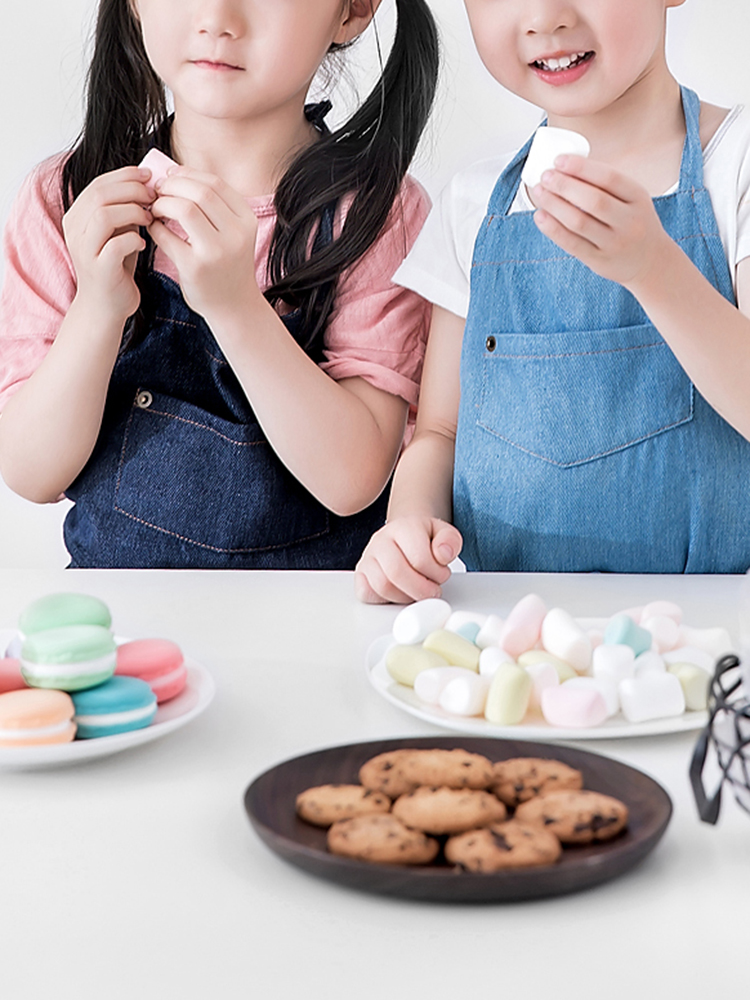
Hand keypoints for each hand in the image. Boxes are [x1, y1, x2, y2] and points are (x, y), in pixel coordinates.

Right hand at [62, 166, 152, 321]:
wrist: (106, 306)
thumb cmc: (116, 266)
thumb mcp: (118, 232)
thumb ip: (124, 209)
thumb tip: (146, 184)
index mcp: (77, 216)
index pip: (98, 184)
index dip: (125, 176)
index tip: (149, 176)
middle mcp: (75, 230)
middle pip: (100, 195)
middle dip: (132, 191)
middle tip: (154, 196)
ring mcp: (85, 250)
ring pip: (104, 215)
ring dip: (133, 212)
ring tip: (150, 219)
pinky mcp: (99, 269)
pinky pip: (116, 245)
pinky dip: (134, 240)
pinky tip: (143, 245)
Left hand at [147, 166, 260, 321]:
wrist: (234, 306)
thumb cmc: (227, 265)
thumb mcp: (234, 233)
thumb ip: (215, 207)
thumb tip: (174, 173)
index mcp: (246, 221)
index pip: (215, 184)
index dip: (188, 174)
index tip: (171, 177)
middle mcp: (236, 235)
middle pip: (200, 192)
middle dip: (173, 186)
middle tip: (158, 191)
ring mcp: (216, 252)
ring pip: (185, 209)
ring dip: (163, 203)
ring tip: (155, 208)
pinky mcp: (195, 267)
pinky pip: (167, 236)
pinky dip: (156, 227)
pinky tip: (154, 227)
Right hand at [354, 516, 462, 603]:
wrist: (405, 536)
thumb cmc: (424, 539)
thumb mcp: (444, 534)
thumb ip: (450, 541)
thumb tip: (443, 554)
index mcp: (404, 527)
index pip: (419, 558)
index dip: (436, 574)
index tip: (442, 575)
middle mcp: (381, 539)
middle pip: (396, 572)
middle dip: (420, 590)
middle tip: (432, 592)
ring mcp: (368, 556)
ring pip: (382, 586)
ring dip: (405, 596)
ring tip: (417, 591)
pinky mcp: (360, 574)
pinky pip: (366, 593)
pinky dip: (385, 599)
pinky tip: (400, 592)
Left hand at [531, 155, 671, 291]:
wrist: (650, 261)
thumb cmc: (633, 222)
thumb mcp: (632, 199)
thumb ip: (606, 185)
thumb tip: (565, 167)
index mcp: (638, 198)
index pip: (609, 178)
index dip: (582, 167)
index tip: (559, 160)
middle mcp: (629, 221)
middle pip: (593, 200)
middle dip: (565, 185)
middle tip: (545, 176)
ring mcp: (615, 243)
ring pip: (579, 222)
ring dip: (554, 205)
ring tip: (539, 192)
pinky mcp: (599, 261)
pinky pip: (572, 243)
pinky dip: (552, 229)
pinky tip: (540, 216)